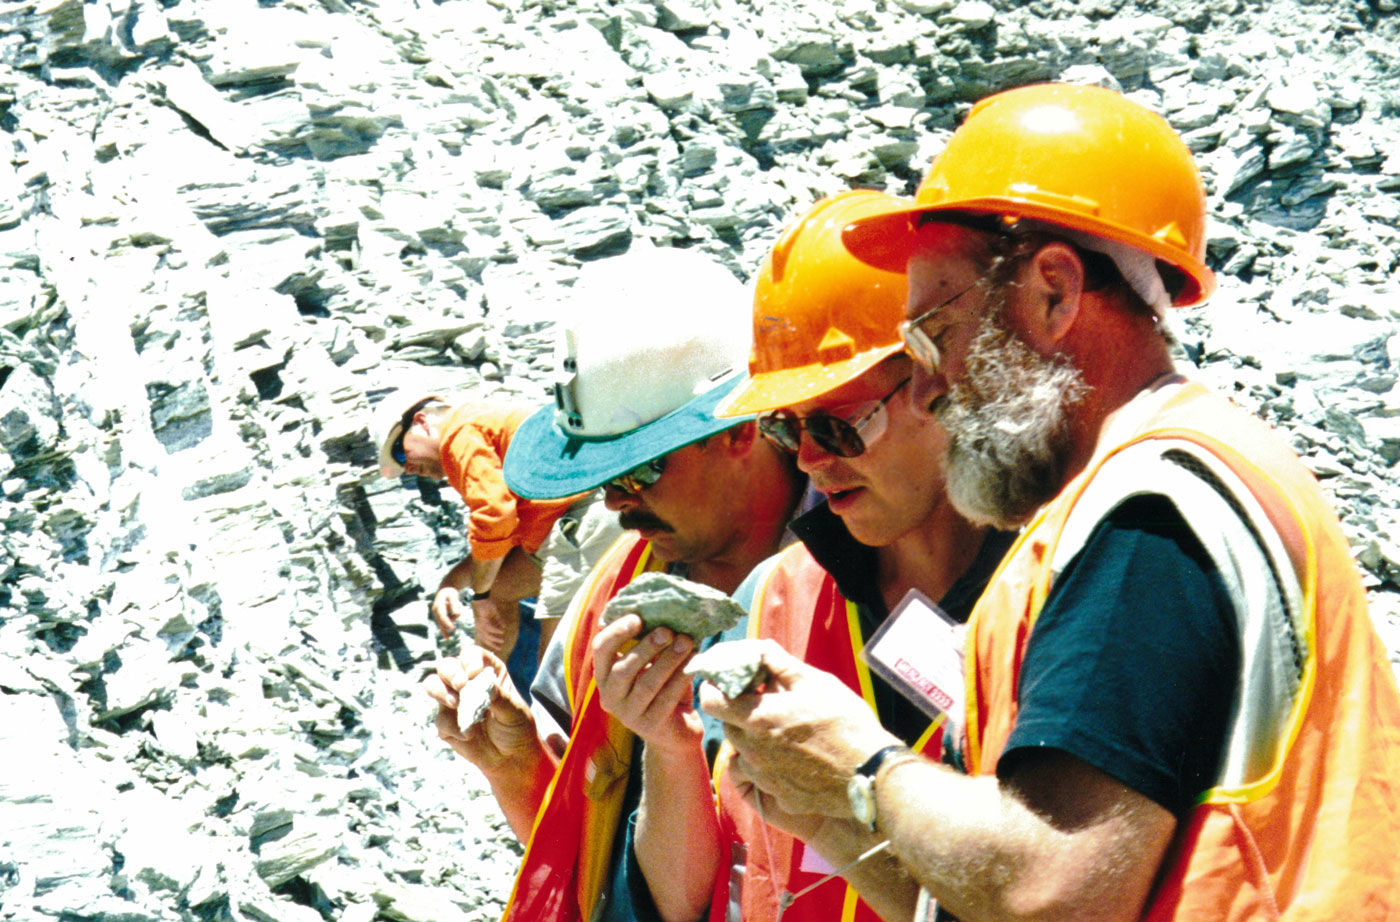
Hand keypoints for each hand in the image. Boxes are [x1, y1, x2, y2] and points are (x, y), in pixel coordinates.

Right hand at [424, 647, 536, 772]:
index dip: (470, 660)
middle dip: (450, 673)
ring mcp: (453, 701)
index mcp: (486, 672)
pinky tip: (468, 735)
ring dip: (441, 692)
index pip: (472, 655)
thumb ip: (501, 698)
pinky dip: (452, 726)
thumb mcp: (515, 712)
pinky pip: (440, 719)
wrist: (510, 758)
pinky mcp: (446, 723)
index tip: (474, 673)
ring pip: (433, 685)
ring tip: (457, 704)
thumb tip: (486, 686)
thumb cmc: (516, 728)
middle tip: (461, 686)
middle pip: (447, 666)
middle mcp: (466, 682)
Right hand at [432, 587, 464, 637]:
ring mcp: (437, 613)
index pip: (443, 616)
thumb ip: (454, 604)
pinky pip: (445, 621)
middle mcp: (436, 610)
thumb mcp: (453, 596)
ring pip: (442, 622)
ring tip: (457, 612)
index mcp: (438, 606)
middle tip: (448, 638)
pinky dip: (450, 621)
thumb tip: (457, 614)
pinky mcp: (440, 615)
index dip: (447, 623)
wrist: (445, 589)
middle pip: (440, 622)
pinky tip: (454, 618)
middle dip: (444, 630)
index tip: (452, 628)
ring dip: (450, 621)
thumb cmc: (450, 592)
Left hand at [471, 597, 504, 650]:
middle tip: (500, 648)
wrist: (482, 597)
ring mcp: (480, 624)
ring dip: (495, 638)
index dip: (491, 643)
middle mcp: (480, 627)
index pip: (485, 638)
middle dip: (493, 644)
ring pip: (487, 635)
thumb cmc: (488, 604)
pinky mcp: (482, 620)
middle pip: (486, 639)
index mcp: (482, 626)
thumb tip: (504, 628)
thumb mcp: (495, 614)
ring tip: (502, 640)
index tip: (498, 648)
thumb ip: (499, 621)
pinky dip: (496, 630)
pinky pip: (489, 628)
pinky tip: (501, 631)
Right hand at [593, 614, 700, 756]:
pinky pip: (666, 698)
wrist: (677, 732)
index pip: (600, 650)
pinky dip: (680, 678)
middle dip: (646, 646)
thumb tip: (664, 612)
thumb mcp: (651, 664)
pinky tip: (693, 663)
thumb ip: (651, 644)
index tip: (638, 617)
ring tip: (686, 642)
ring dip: (668, 660)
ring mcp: (628, 714)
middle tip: (668, 630)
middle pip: (623, 668)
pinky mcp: (649, 727)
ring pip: (646, 684)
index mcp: (605, 675)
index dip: (616, 632)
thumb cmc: (662, 689)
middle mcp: (610, 696)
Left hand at [700, 640, 897, 819]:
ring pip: (745, 753)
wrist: (871, 775)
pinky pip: (763, 776)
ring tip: (785, 729)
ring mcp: (765, 777)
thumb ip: (780, 663)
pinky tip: (797, 756)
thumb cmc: (845, 723)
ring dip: (755, 739)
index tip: (729, 682)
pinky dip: (771, 763)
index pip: (710, 701)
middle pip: (729, 726)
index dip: (715, 688)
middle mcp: (753, 751)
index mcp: (757, 719)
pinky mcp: (780, 797)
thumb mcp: (815, 682)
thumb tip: (759, 647)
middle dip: (740, 712)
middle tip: (766, 702)